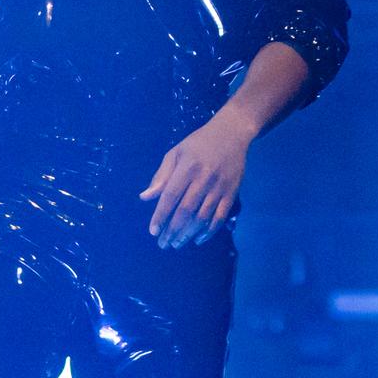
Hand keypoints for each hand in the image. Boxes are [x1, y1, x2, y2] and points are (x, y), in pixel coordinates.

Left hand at [139, 112, 253, 248]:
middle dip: (173, 230)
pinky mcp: (232, 192)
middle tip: (163, 244)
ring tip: (177, 243)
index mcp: (187, 167)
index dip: (161, 215)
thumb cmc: (198, 143)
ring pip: (203, 217)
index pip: (171, 196)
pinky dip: (209, 231)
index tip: (153, 231)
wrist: (231, 134)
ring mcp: (220, 187)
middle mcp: (204, 178)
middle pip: (186, 210)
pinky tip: (198, 239)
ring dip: (188, 233)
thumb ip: (161, 176)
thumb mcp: (175, 153)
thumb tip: (145, 197)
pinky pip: (220, 216)